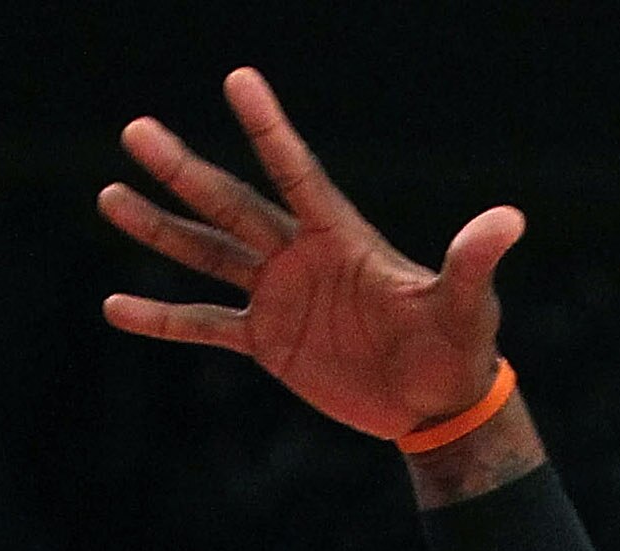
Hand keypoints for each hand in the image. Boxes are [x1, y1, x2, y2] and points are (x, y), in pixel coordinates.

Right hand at [99, 66, 523, 438]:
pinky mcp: (269, 340)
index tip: (238, 79)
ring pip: (207, 254)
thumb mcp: (469, 306)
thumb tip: (510, 220)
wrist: (437, 403)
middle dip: (184, 171)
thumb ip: (475, 262)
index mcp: (340, 236)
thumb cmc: (458, 348)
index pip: (297, 171)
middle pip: (232, 204)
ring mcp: (279, 295)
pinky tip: (115, 308)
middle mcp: (300, 255)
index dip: (269, 128)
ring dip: (160, 230)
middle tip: (135, 130)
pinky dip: (163, 319)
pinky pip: (205, 326)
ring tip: (109, 196)